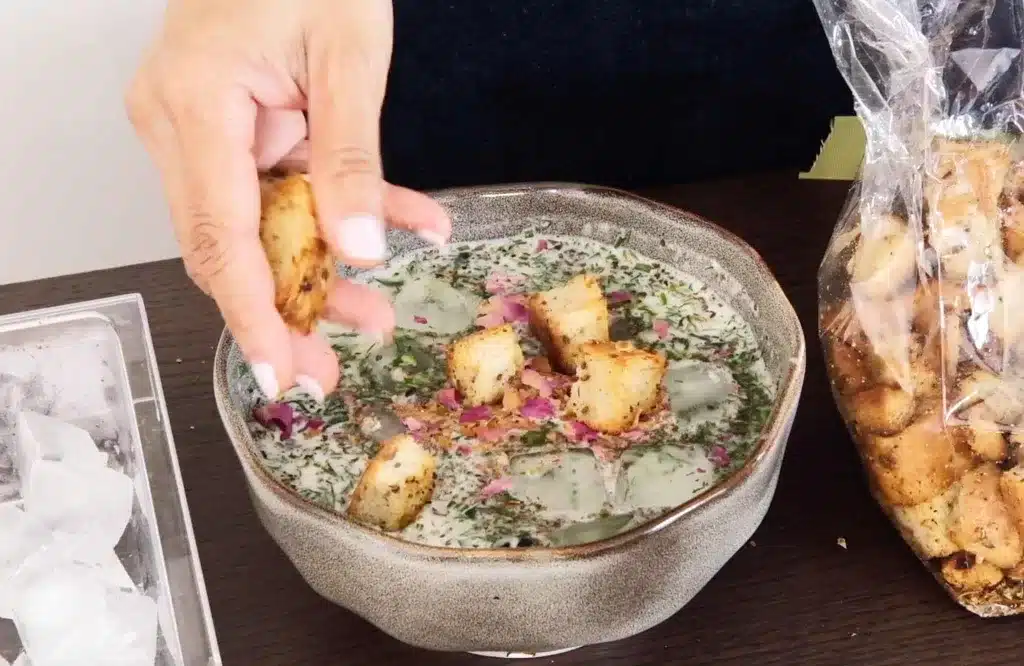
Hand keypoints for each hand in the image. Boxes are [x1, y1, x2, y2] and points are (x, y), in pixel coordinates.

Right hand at [125, 0, 449, 400]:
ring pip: (253, 231)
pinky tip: (393, 231)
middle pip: (227, 251)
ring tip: (373, 315)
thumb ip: (352, 158)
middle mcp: (178, 123)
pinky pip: (274, 192)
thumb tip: (357, 249)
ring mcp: (195, 127)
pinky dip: (329, 217)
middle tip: (329, 371)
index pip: (221, 241)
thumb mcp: (350, 58)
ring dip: (314, 275)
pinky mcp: (224, 128)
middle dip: (284, 315)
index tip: (281, 374)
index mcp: (197, 105)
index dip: (255, 317)